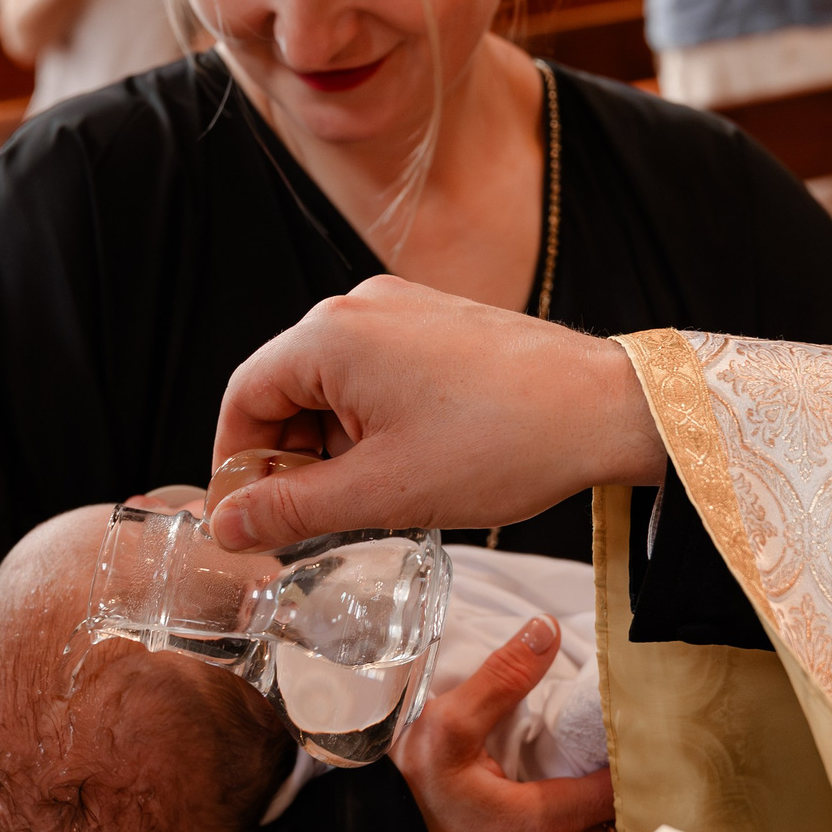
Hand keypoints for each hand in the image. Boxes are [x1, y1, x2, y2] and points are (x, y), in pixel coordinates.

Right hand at [208, 275, 663, 553]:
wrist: (605, 409)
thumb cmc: (500, 444)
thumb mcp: (382, 493)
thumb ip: (291, 509)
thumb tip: (226, 525)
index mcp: (331, 336)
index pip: (243, 397)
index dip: (235, 464)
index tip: (244, 517)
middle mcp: (360, 306)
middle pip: (286, 386)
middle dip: (289, 457)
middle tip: (310, 520)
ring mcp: (403, 308)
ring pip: (333, 383)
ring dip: (333, 443)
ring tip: (372, 497)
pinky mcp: (438, 321)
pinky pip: (376, 371)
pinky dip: (371, 421)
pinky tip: (406, 465)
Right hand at [352, 617, 617, 831]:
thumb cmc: (399, 803)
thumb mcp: (445, 728)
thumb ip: (503, 678)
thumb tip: (547, 631)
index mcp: (544, 823)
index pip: (621, 786)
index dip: (633, 749)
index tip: (634, 717)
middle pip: (618, 817)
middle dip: (625, 777)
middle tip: (621, 734)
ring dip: (606, 809)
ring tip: (598, 765)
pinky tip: (570, 804)